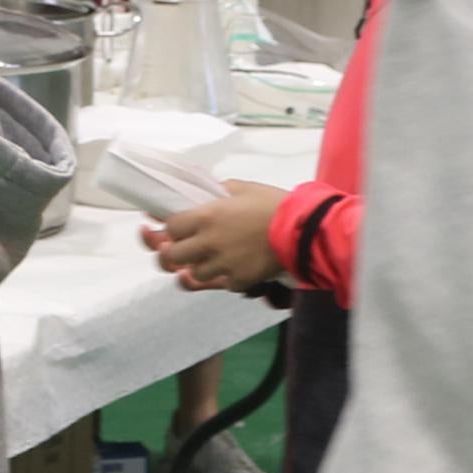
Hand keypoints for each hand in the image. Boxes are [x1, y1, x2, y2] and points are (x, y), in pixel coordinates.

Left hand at [146, 183, 286, 292]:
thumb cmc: (273, 204)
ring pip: (195, 274)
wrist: (303, 229)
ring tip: (211, 258)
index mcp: (205, 217)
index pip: (170, 228)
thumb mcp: (241, 188)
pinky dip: (226, 278)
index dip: (172, 228)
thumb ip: (214, 191)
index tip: (177, 228)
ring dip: (199, 267)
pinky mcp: (241, 280)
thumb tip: (198, 195)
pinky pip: (223, 284)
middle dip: (173, 252)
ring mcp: (224, 265)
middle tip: (183, 248)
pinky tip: (234, 267)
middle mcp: (209, 243)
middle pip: (172, 256)